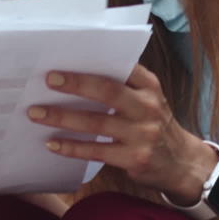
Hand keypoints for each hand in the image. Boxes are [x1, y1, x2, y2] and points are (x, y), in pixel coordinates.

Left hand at [28, 65, 214, 202]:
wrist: (182, 163)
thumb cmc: (154, 125)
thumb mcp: (148, 100)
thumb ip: (123, 86)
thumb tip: (76, 75)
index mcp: (149, 86)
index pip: (122, 66)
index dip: (93, 60)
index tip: (65, 56)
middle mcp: (148, 107)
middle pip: (107, 91)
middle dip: (75, 84)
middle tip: (48, 80)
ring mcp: (143, 134)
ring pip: (96, 122)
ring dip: (63, 117)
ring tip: (37, 113)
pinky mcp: (134, 158)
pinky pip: (96, 151)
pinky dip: (72, 147)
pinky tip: (52, 143)